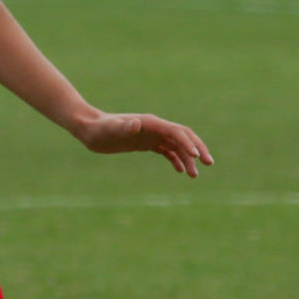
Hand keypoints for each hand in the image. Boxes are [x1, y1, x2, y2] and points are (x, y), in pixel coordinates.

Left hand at [72, 111, 213, 177]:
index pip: (176, 132)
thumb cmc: (99, 129)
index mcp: (151, 123)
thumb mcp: (110, 130)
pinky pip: (166, 150)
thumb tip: (135, 123)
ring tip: (194, 176)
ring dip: (188, 159)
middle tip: (208, 164)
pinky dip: (175, 159)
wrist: (90, 129)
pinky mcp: (146, 143)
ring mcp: (151, 135)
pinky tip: (180, 171)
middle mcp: (155, 127)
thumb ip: (123, 126)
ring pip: (177, 145)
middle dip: (197, 149)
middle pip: (183, 136)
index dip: (189, 143)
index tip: (197, 158)